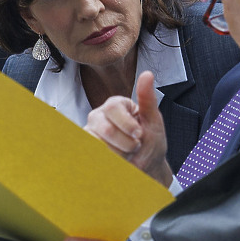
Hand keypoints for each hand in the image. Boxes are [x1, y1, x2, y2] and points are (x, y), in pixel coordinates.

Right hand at [84, 71, 173, 185]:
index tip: (139, 134)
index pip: (113, 108)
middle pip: (105, 128)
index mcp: (116, 105)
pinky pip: (92, 154)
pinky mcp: (86, 148)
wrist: (147, 166)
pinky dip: (110, 161)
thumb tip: (147, 74)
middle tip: (135, 147)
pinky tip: (118, 160)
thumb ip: (147, 98)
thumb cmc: (150, 140)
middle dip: (125, 143)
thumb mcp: (153, 121)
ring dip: (119, 155)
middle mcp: (99, 116)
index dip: (127, 124)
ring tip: (127, 154)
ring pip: (98, 143)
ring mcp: (90, 132)